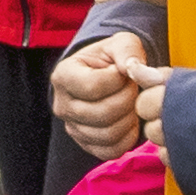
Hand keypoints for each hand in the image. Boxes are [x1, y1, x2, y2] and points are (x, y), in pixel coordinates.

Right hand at [54, 37, 164, 155]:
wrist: (108, 77)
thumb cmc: (112, 59)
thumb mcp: (121, 43)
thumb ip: (128, 50)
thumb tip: (132, 69)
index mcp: (63, 76)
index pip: (93, 86)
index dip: (118, 80)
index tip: (123, 72)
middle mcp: (62, 105)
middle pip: (102, 113)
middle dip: (128, 99)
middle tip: (133, 88)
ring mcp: (72, 128)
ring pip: (108, 135)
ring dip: (130, 118)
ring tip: (132, 103)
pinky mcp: (86, 145)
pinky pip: (112, 150)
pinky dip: (128, 137)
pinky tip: (129, 120)